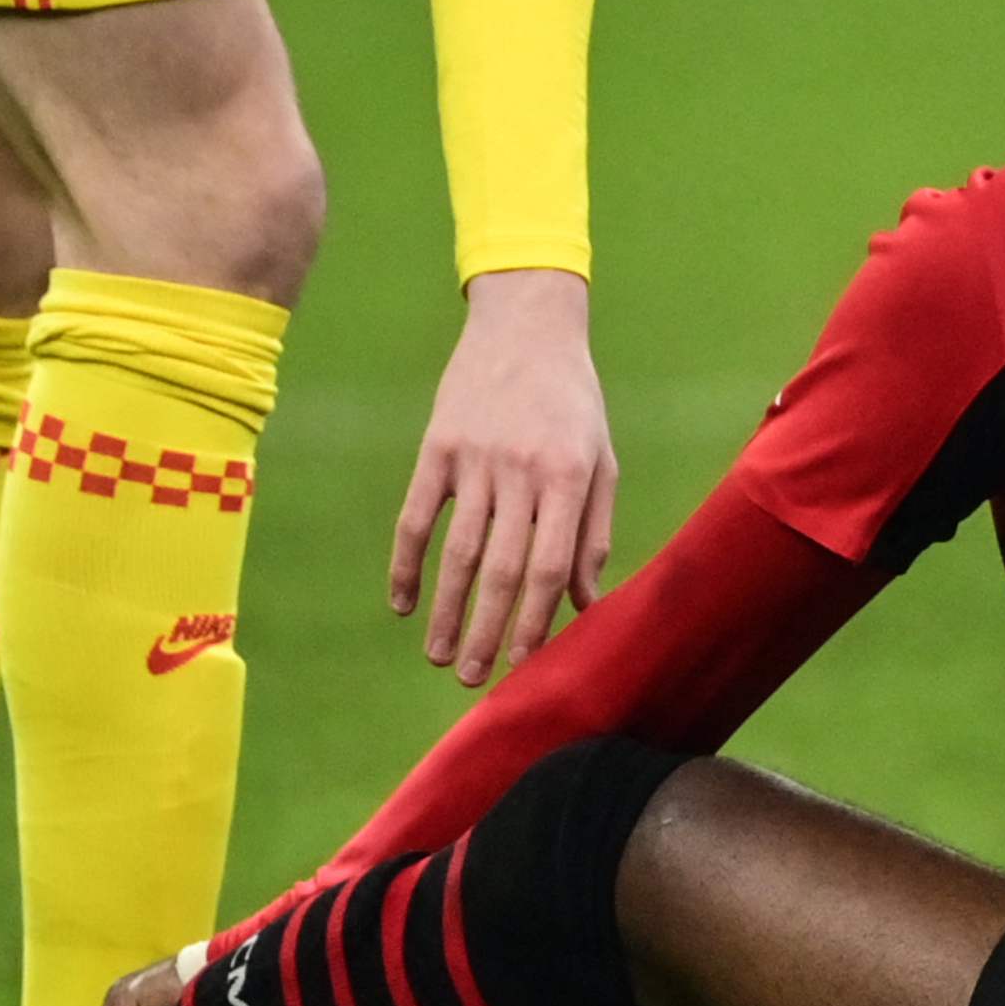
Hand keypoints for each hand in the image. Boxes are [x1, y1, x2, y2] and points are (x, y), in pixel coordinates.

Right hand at [389, 269, 616, 684]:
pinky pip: (416, 516)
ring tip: (440, 657)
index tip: (523, 665)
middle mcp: (521, 470)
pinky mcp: (437, 447)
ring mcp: (475, 458)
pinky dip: (406, 563)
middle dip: (487, 631)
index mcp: (569, 475)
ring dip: (446, 610)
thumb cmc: (574, 401)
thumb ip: (593, 532)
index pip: (549, 565)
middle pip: (500, 567)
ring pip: (456, 550)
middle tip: (474, 681)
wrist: (527, 324)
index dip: (533, 620)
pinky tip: (403, 603)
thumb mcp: (600, 458)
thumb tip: (585, 605)